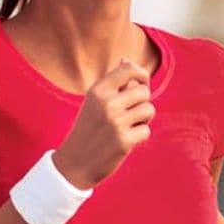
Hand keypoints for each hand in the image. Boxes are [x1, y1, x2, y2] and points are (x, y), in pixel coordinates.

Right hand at [53, 58, 154, 188]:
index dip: (142, 75)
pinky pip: (146, 131)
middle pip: (144, 91)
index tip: (141, 84)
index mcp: (98, 91)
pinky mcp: (124, 141)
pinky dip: (140, 137)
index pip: (129, 68)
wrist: (74, 163)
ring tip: (129, 127)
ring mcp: (115, 122)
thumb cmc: (88, 130)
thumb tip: (127, 60)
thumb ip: (113, 84)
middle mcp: (107, 103)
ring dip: (144, 120)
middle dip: (143, 103)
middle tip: (131, 115)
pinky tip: (126, 141)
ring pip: (149, 110)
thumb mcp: (94, 103)